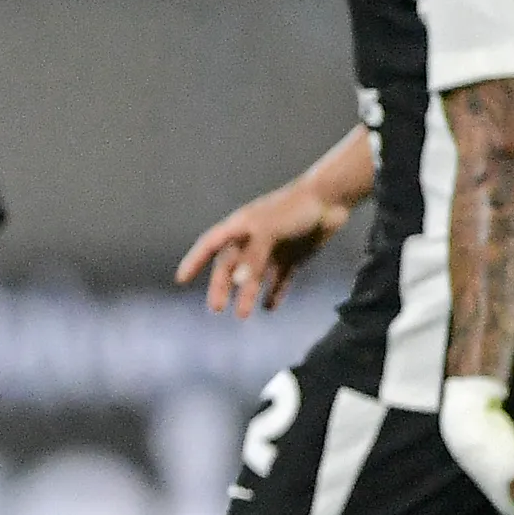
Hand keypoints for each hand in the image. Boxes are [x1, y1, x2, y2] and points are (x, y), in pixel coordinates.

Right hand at [176, 182, 349, 317]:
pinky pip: (279, 279)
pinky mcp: (293, 256)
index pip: (210, 245)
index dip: (194, 261)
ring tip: (244, 316)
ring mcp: (272, 248)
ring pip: (253, 276)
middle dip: (221, 287)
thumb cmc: (294, 209)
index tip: (181, 280)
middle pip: (229, 266)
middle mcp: (252, 238)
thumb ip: (253, 258)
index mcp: (240, 226)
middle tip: (216, 308)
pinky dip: (274, 293)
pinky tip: (269, 308)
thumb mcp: (269, 232)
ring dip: (246, 294)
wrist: (331, 198)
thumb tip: (237, 283)